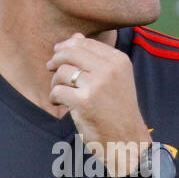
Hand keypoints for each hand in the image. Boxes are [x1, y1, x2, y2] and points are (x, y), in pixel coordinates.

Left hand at [47, 33, 151, 175]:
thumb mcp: (114, 79)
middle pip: (71, 53)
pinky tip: (60, 103)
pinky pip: (57, 90)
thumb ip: (95, 57)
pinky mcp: (84, 101)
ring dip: (55, 82)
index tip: (58, 54)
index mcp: (119, 61)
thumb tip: (75, 36)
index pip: (85, 43)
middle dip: (56, 60)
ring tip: (60, 92)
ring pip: (62, 71)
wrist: (127, 141)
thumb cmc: (118, 111)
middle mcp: (110, 69)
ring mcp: (97, 85)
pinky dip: (54, 96)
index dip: (67, 46)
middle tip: (51, 69)